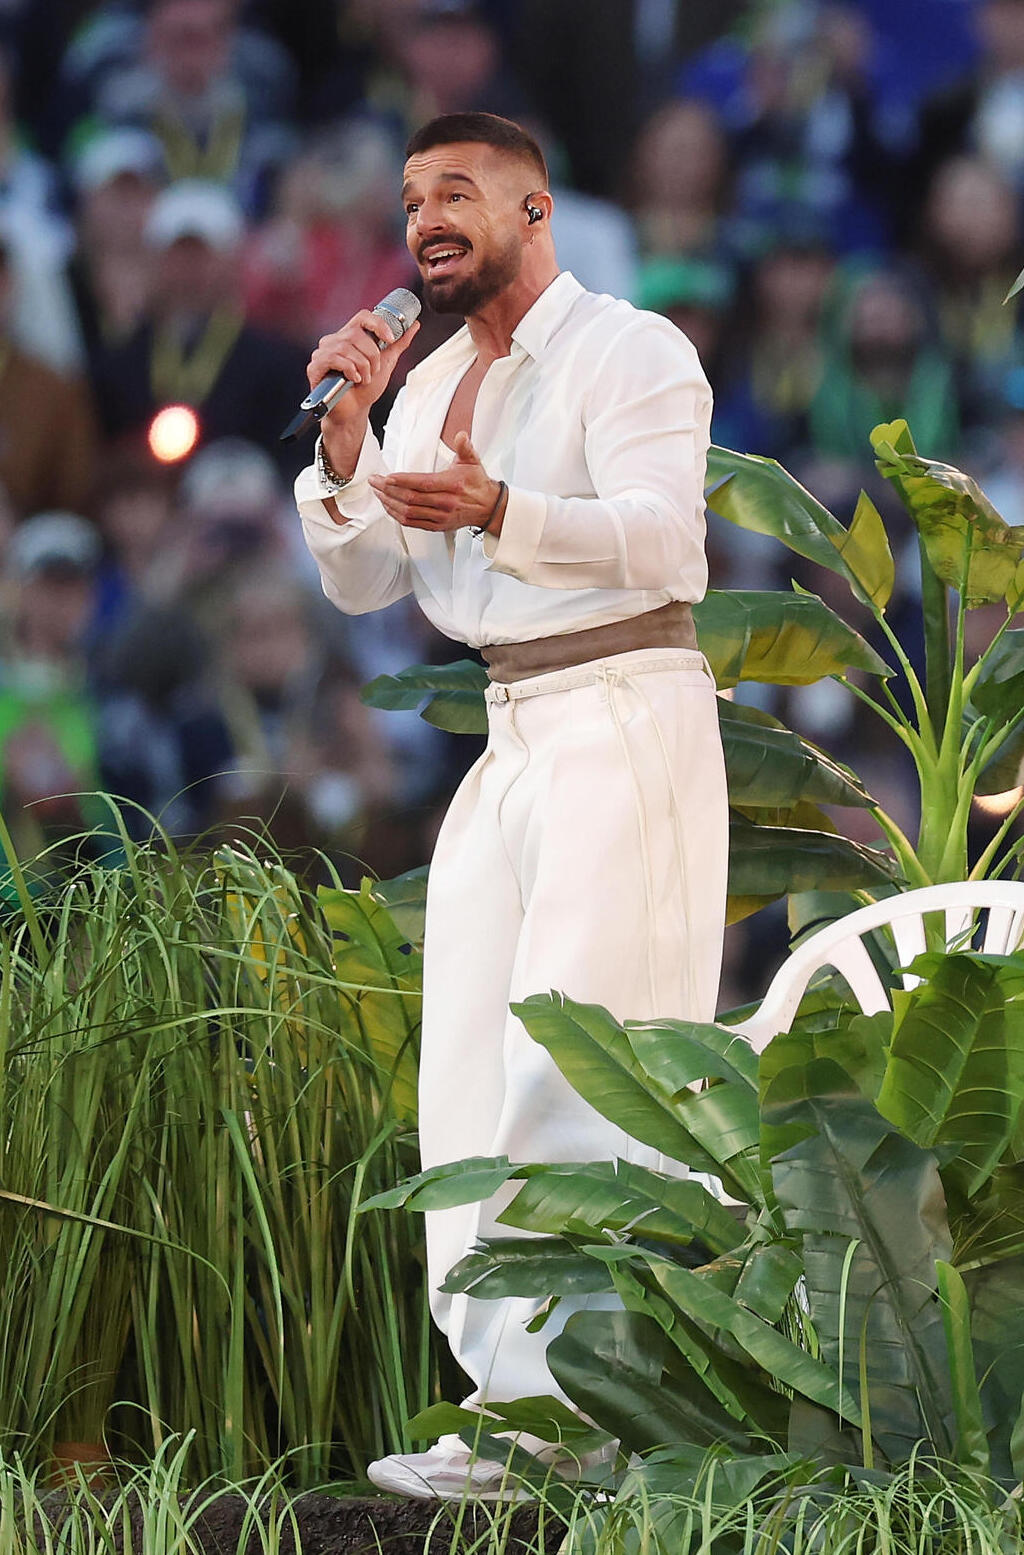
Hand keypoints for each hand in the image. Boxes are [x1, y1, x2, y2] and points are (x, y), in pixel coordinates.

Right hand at [306, 309, 420, 426]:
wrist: (356, 411)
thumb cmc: (366, 388)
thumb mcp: (386, 363)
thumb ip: (398, 344)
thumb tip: (413, 325)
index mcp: (351, 336)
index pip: (363, 316)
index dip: (378, 324)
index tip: (390, 339)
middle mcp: (335, 340)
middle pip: (355, 333)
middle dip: (371, 355)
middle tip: (374, 370)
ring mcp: (323, 353)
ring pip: (345, 347)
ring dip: (362, 365)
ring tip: (364, 378)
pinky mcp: (315, 367)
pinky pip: (333, 359)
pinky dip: (348, 369)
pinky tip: (353, 379)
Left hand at [369, 432, 506, 534]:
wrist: (488, 508)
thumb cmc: (477, 484)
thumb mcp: (473, 461)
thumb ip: (465, 447)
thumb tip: (461, 436)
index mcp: (452, 485)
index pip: (423, 483)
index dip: (403, 481)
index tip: (387, 477)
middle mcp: (445, 503)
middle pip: (411, 498)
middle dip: (389, 490)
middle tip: (375, 481)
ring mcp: (440, 517)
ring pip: (408, 512)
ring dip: (389, 502)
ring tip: (377, 491)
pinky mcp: (436, 526)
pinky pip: (411, 523)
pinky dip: (396, 515)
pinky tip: (388, 505)